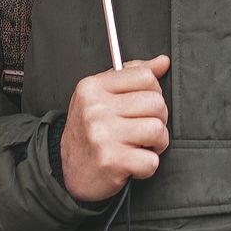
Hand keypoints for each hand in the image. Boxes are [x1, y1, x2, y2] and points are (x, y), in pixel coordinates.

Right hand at [59, 55, 170, 202]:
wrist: (66, 169)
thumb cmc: (91, 130)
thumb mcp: (102, 95)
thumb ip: (132, 76)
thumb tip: (163, 61)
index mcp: (93, 87)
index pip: (145, 76)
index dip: (154, 92)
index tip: (144, 106)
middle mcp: (95, 108)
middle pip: (156, 103)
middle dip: (158, 119)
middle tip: (143, 130)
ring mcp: (102, 135)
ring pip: (157, 130)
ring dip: (156, 143)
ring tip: (139, 146)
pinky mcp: (110, 161)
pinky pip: (151, 160)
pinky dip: (147, 166)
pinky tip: (132, 163)